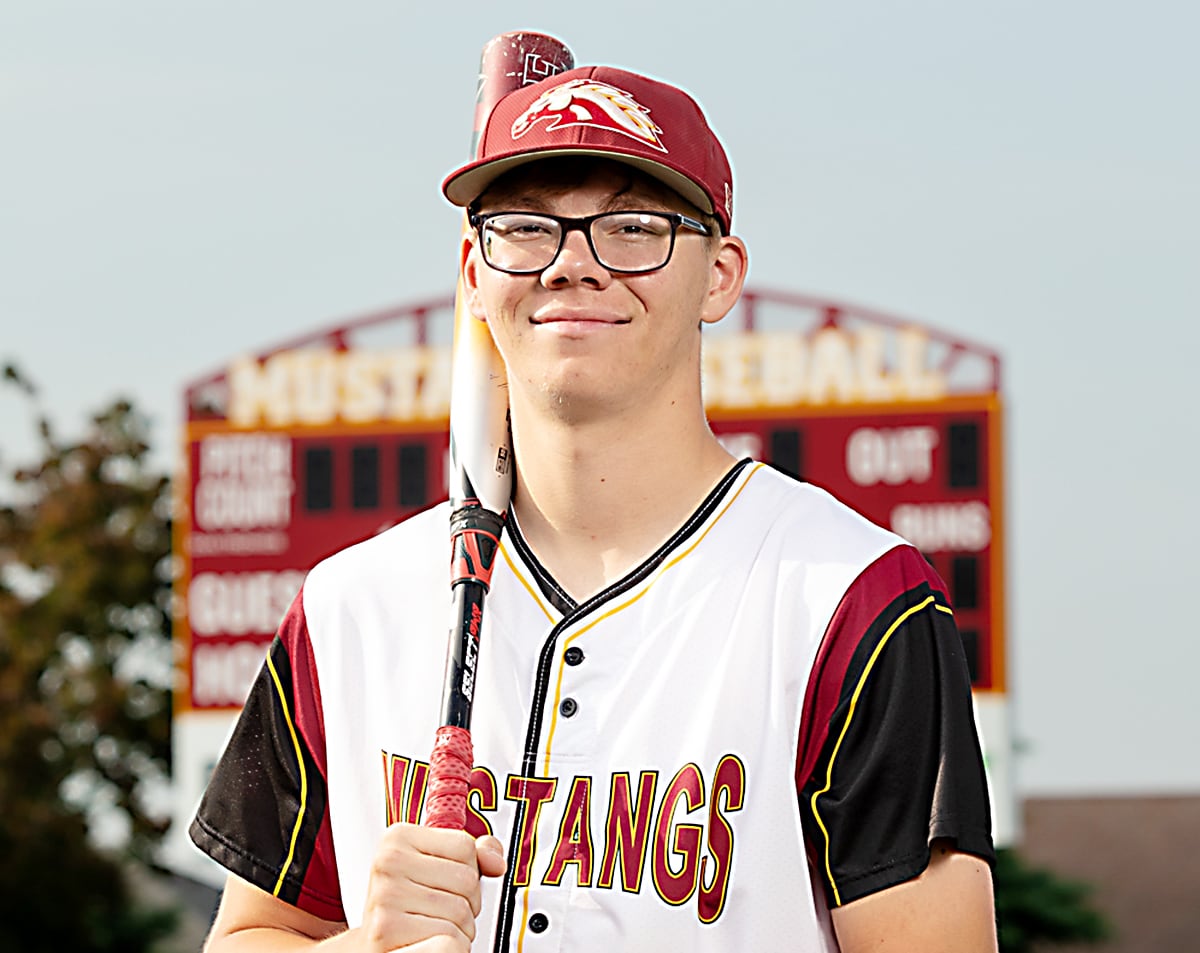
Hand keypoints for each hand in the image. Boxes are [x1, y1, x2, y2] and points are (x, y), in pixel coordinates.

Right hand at [358, 823, 505, 951]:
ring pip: (462, 914)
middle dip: (465, 904)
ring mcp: (385, 897)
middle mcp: (387, 863)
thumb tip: (497, 862)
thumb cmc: (408, 907)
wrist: (373, 948)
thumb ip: (473, 855)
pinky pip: (450, 942)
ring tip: (430, 930)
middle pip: (467, 881)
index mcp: (398, 838)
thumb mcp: (436, 869)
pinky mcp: (387, 932)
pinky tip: (428, 946)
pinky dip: (452, 948)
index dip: (467, 871)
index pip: (466, 847)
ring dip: (457, 930)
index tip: (442, 884)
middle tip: (437, 913)